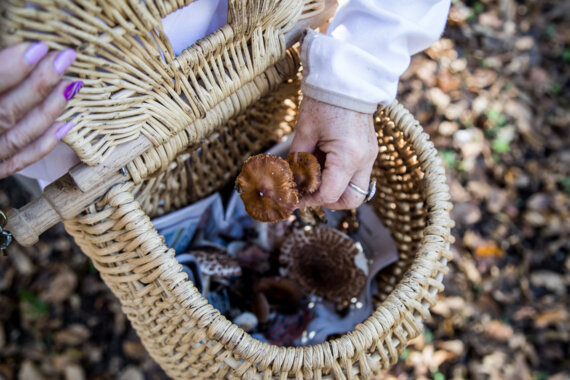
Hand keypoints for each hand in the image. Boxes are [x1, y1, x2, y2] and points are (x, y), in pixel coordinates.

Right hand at [0, 42, 81, 178]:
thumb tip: (22, 53)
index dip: (9, 69)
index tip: (38, 48)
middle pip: (5, 111)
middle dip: (38, 84)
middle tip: (64, 59)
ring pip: (17, 135)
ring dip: (48, 110)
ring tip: (70, 85)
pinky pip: (20, 160)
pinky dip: (44, 144)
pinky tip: (66, 124)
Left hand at [289, 97, 377, 209]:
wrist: (346, 77)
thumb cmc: (323, 101)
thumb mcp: (305, 133)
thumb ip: (298, 162)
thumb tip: (290, 183)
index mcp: (348, 156)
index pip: (330, 194)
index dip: (309, 200)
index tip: (294, 197)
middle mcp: (365, 159)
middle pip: (351, 200)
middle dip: (328, 201)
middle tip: (308, 192)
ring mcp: (370, 155)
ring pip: (356, 189)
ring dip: (335, 189)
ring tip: (314, 175)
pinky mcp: (369, 150)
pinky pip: (356, 174)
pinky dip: (340, 176)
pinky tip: (323, 163)